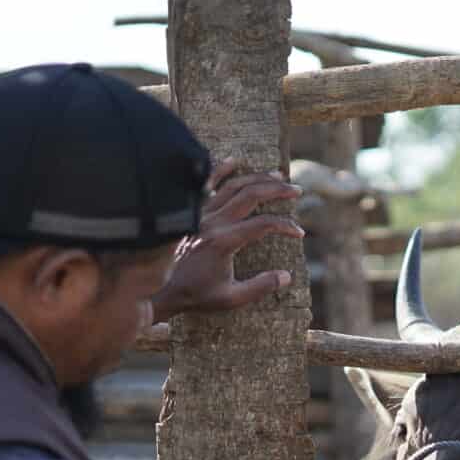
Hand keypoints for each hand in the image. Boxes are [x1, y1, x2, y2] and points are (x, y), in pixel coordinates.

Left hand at [151, 161, 304, 321]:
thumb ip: (260, 287)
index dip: (286, 225)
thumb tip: (286, 276)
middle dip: (277, 190)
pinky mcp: (190, 212)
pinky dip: (219, 170)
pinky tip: (234, 161)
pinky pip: (206, 184)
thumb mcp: (231, 298)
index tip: (298, 232)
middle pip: (251, 196)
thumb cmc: (196, 294)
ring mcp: (200, 214)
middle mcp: (212, 222)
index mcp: (224, 242)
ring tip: (277, 175)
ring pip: (232, 186)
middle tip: (295, 190)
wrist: (160, 289)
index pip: (264, 225)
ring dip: (257, 178)